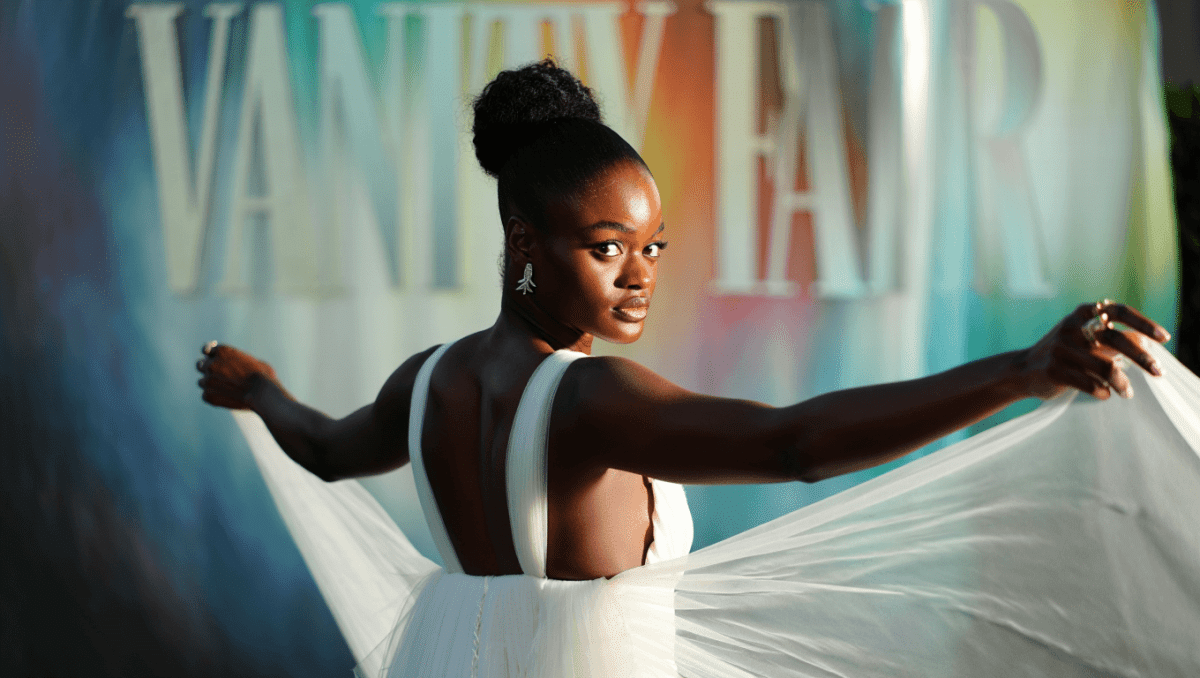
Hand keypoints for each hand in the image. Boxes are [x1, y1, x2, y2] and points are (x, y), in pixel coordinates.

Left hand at [196, 341, 285, 409]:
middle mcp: (211, 364)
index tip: (213, 358)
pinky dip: (213, 396)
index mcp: (222, 351)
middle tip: (217, 375)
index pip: (206, 349)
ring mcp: (208, 380)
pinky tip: (226, 398)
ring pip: (202, 382)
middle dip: (207, 369)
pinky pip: (205, 395)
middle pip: (200, 365)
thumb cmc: (263, 376)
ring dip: (210, 384)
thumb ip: (236, 360)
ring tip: (226, 390)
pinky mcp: (208, 395)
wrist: (261, 393)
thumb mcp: (252, 360)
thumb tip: (234, 365)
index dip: (210, 355)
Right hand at [1020, 300, 1169, 400]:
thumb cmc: (1064, 354)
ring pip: (1106, 367)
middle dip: (1143, 358)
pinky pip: (1090, 384)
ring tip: (1127, 392)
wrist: (1022, 370)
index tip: (1164, 338)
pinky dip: (1103, 392)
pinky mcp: (1054, 370)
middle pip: (1116, 340)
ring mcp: (1061, 349)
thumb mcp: (1085, 339)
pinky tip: (1105, 395)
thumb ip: (1112, 337)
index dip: (1143, 322)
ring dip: (1122, 383)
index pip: (1118, 311)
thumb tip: (1147, 341)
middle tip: (1158, 372)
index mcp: (1081, 315)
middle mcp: (1071, 328)